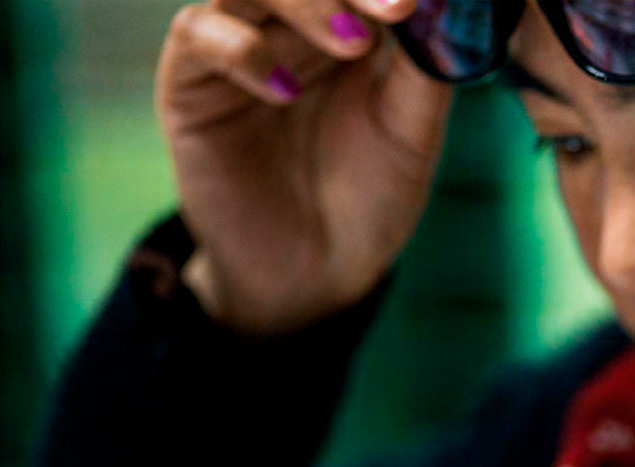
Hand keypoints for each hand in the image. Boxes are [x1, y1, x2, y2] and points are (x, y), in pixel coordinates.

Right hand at [156, 0, 453, 334]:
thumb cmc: (369, 199)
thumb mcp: (411, 134)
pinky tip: (284, 90)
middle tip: (399, 8)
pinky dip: (242, 49)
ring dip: (306, 4)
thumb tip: (443, 5)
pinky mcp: (190, 82)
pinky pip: (198, 35)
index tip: (418, 2)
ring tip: (354, 43)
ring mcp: (237, 45)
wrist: (316, 272)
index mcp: (348, 24)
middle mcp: (290, 24)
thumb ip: (425, 67)